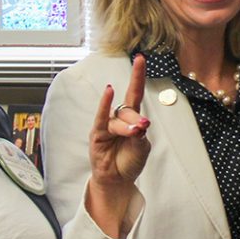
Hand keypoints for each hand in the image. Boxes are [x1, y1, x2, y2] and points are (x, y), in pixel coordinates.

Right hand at [82, 55, 150, 238]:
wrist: (117, 180)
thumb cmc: (129, 161)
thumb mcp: (142, 148)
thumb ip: (140, 135)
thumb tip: (140, 124)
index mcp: (132, 118)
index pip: (135, 92)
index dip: (138, 75)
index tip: (140, 58)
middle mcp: (119, 118)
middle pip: (130, 109)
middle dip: (136, 120)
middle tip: (141, 130)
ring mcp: (107, 125)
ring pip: (119, 119)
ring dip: (127, 127)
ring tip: (134, 134)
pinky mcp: (98, 135)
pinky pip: (102, 118)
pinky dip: (105, 105)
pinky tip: (109, 92)